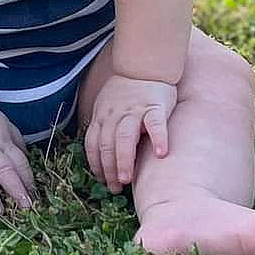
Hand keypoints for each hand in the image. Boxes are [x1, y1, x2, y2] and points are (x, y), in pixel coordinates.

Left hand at [84, 75, 178, 189]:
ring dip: (124, 160)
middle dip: (108, 168)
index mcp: (102, 115)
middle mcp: (114, 114)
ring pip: (125, 137)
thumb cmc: (126, 93)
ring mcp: (134, 110)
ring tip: (127, 180)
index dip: (96, 164)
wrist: (145, 65)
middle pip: (107, 144)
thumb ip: (105, 127)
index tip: (101, 180)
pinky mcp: (155, 106)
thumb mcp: (107, 107)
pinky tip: (161, 154)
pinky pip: (156, 123)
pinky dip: (158, 138)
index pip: (93, 143)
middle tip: (114, 188)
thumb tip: (103, 158)